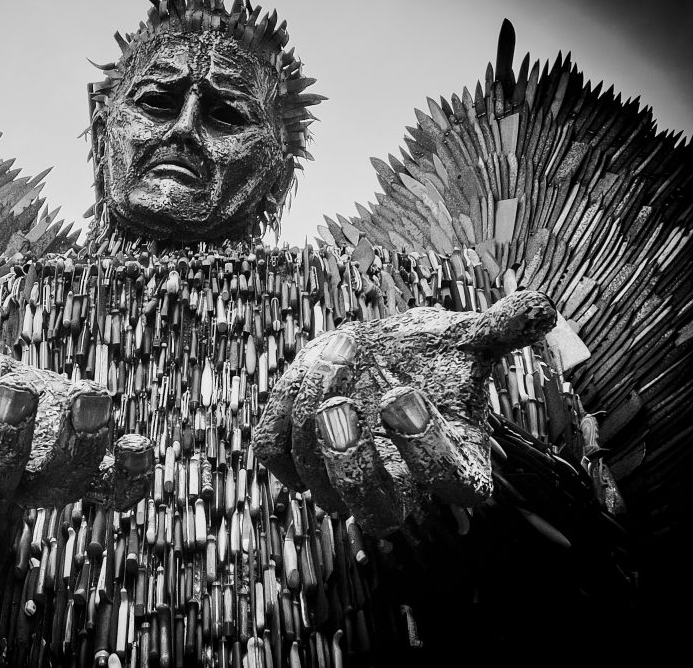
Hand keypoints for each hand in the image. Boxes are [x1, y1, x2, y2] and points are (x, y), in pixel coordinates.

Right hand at [0, 342, 153, 510]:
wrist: (9, 402)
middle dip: (3, 442)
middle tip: (13, 392)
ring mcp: (41, 484)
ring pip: (58, 485)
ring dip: (79, 444)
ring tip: (91, 393)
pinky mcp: (88, 475)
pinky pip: (114, 493)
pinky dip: (131, 475)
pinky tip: (141, 442)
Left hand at [253, 290, 555, 535]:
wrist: (381, 355)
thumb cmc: (433, 354)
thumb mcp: (469, 337)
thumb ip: (502, 327)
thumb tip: (542, 307)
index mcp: (453, 457)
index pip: (455, 485)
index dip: (428, 452)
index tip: (404, 397)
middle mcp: (402, 480)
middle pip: (381, 513)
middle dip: (357, 471)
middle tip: (341, 414)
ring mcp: (349, 475)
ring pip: (326, 490)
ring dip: (316, 448)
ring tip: (321, 398)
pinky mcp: (301, 458)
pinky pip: (279, 462)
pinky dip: (277, 443)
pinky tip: (293, 405)